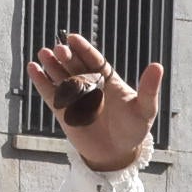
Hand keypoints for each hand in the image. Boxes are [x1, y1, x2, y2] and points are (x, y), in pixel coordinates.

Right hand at [21, 31, 163, 173]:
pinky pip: (50, 93)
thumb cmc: (134, 129)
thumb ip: (149, 89)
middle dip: (67, 57)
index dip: (84, 49)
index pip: (94, 60)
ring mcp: (75, 96)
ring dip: (52, 64)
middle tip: (59, 48)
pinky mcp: (62, 110)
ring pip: (61, 76)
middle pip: (75, 66)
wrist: (118, 153)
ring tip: (44, 53)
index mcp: (108, 79)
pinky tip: (33, 68)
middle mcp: (89, 84)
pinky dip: (41, 81)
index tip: (74, 38)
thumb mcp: (145, 109)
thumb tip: (158, 66)